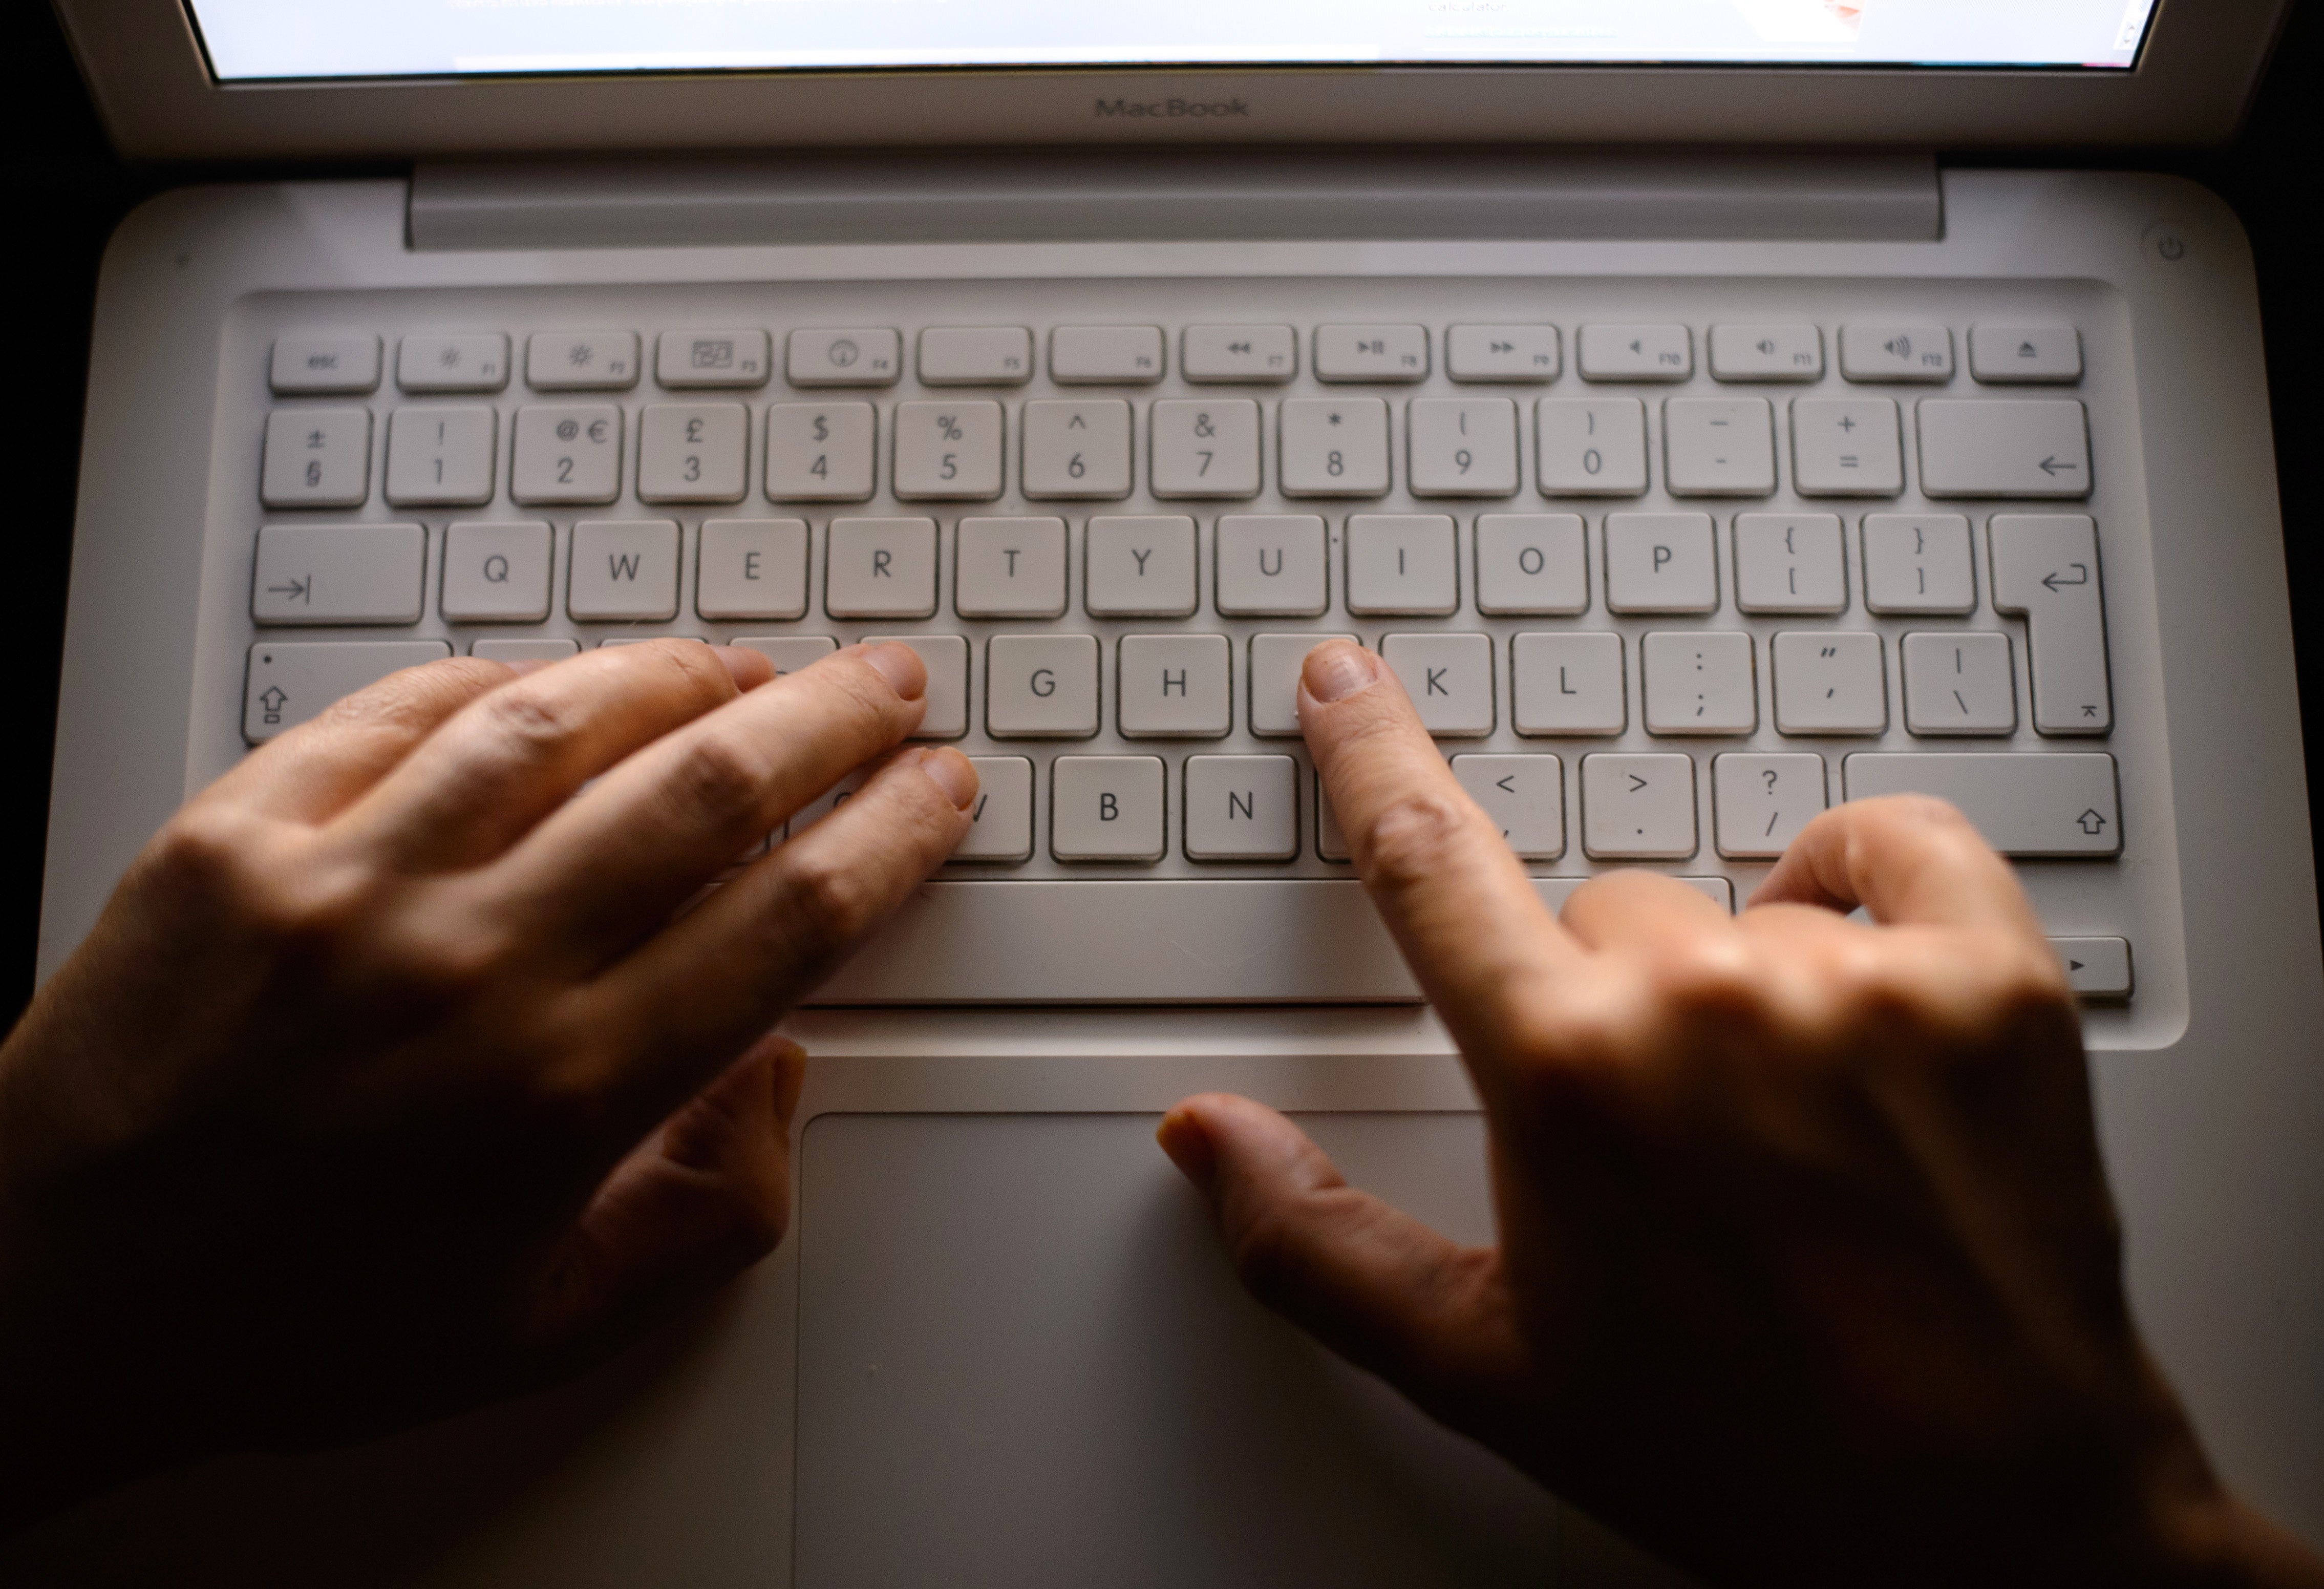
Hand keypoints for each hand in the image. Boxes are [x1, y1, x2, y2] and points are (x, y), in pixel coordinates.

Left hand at [0, 640, 975, 1528]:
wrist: (48, 1291)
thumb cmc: (290, 1319)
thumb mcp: (545, 1327)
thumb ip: (710, 1218)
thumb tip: (780, 1075)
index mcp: (565, 1093)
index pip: (788, 917)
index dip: (890, 835)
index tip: (934, 792)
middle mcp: (469, 969)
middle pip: (707, 789)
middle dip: (831, 720)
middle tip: (885, 687)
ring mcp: (346, 885)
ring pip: (566, 718)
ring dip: (685, 674)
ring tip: (747, 666)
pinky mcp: (239, 831)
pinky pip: (404, 709)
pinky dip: (507, 679)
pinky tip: (563, 681)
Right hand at [1160, 640, 2323, 1587]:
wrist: (1992, 1521)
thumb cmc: (1747, 1455)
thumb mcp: (1491, 1369)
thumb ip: (1316, 1242)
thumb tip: (1207, 1143)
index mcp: (1567, 1076)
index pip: (1426, 859)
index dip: (1372, 754)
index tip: (1350, 683)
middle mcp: (1705, 1000)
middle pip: (1601, 916)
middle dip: (1611, 1011)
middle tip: (1676, 1150)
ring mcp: (1859, 981)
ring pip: (1742, 906)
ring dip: (1747, 989)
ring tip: (1794, 1138)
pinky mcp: (1994, 978)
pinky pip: (1897, 843)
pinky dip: (1871, 888)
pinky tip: (1865, 994)